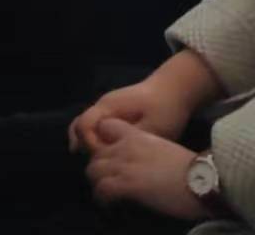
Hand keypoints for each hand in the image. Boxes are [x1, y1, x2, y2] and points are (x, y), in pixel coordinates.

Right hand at [68, 51, 220, 153]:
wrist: (176, 89)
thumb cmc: (166, 109)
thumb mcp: (153, 129)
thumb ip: (130, 141)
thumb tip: (114, 157)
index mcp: (108, 107)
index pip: (84, 126)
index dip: (90, 145)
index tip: (106, 160)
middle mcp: (102, 106)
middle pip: (78, 126)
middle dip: (86, 147)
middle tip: (101, 165)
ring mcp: (107, 108)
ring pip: (85, 126)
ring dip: (89, 144)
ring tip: (100, 163)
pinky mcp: (114, 112)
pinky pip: (96, 127)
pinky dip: (96, 140)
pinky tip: (107, 154)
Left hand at [83, 119, 203, 220]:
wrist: (205, 181)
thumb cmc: (194, 168)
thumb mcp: (166, 149)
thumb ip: (148, 151)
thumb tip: (144, 163)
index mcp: (137, 135)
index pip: (105, 126)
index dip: (102, 140)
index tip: (108, 154)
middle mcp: (126, 147)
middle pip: (95, 154)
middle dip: (98, 167)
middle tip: (107, 180)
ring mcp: (124, 165)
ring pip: (92, 171)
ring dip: (98, 183)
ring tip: (107, 194)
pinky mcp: (126, 185)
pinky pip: (101, 190)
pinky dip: (102, 199)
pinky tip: (109, 206)